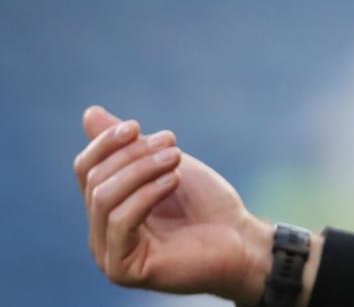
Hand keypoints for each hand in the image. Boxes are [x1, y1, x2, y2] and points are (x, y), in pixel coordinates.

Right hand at [74, 105, 271, 302]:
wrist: (240, 238)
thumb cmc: (206, 203)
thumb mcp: (166, 163)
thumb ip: (129, 145)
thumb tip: (89, 113)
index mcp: (107, 206)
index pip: (86, 168)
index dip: (105, 143)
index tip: (136, 126)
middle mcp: (101, 232)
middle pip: (96, 181)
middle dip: (134, 155)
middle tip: (171, 143)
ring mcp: (109, 253)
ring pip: (104, 199)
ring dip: (142, 170)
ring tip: (176, 158)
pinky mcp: (123, 269)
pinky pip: (120, 223)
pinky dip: (146, 195)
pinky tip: (173, 181)